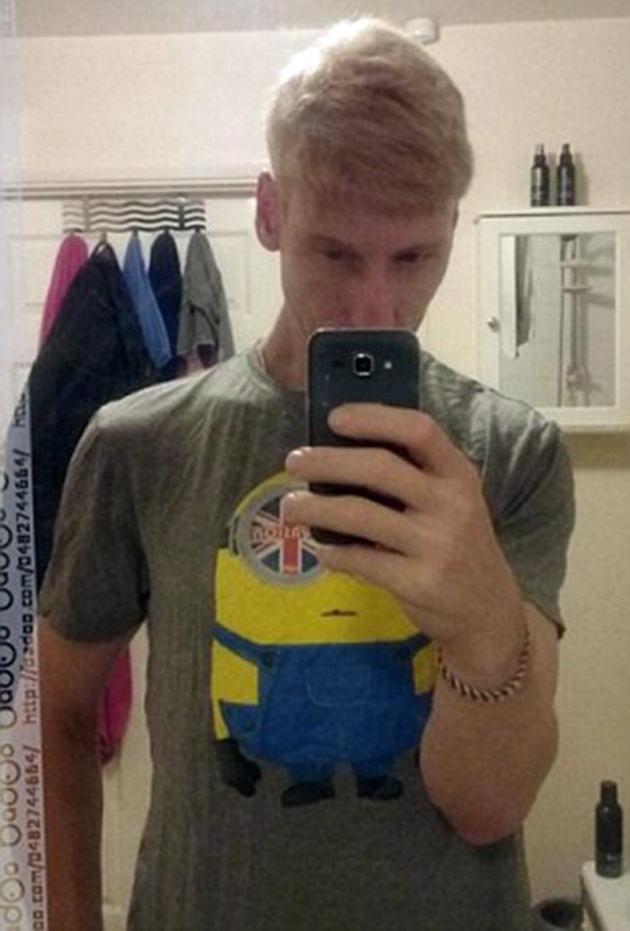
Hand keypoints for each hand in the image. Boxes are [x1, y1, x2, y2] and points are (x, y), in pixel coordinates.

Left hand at [284, 403, 526, 682]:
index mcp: (459, 475)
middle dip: (327, 461)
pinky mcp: (418, 583)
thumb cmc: (459, 545)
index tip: (334, 418)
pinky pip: (360, 559)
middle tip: (294, 462)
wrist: (488, 611)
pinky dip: (333, 552)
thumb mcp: (453, 502)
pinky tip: (323, 550)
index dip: (374, 418)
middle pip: (379, 467)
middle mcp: (451, 505)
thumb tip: (340, 450)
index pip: (419, 430)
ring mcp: (435, 545)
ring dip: (315, 508)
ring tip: (290, 506)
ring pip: (359, 514)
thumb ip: (414, 476)